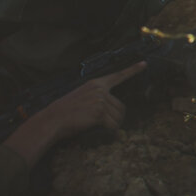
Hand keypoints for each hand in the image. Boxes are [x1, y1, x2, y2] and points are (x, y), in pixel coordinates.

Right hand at [1, 62, 145, 167]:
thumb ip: (96, 98)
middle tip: (102, 123)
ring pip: (118, 117)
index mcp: (95, 84)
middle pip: (121, 107)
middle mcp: (100, 90)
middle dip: (116, 118)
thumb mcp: (80, 97)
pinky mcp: (99, 112)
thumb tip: (110, 108)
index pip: (117, 76)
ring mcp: (100, 100)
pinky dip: (107, 131)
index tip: (144, 64)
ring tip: (95, 125)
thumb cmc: (64, 112)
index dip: (132, 70)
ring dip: (111, 125)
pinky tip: (95, 129)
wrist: (51, 120)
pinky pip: (112, 125)